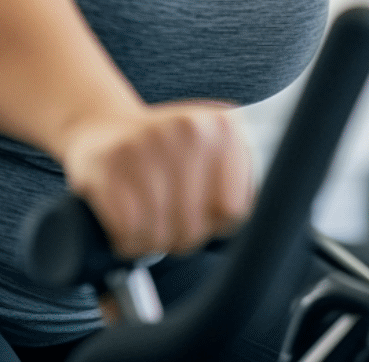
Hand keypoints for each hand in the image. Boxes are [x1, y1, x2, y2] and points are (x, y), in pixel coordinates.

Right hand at [58, 101, 253, 257]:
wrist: (103, 126)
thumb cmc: (165, 153)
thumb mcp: (211, 151)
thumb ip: (239, 180)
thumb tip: (266, 225)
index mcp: (224, 125)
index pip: (235, 209)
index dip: (217, 225)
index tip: (204, 218)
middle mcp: (190, 129)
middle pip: (197, 226)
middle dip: (182, 238)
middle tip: (170, 224)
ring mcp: (148, 144)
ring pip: (162, 233)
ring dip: (152, 242)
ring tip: (148, 224)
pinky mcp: (111, 164)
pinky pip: (130, 231)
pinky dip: (127, 241)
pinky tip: (127, 225)